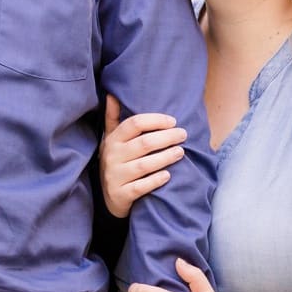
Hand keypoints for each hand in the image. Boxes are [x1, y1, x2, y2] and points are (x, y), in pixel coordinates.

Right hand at [99, 95, 186, 218]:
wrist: (108, 197)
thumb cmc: (117, 161)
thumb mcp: (111, 139)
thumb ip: (113, 118)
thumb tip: (112, 95)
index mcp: (112, 140)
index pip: (134, 124)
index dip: (156, 120)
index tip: (173, 121)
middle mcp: (112, 157)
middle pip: (144, 143)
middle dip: (166, 138)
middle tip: (183, 134)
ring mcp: (115, 176)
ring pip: (144, 165)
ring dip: (165, 157)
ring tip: (181, 152)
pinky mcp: (120, 195)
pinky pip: (141, 187)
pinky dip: (156, 180)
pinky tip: (168, 175)